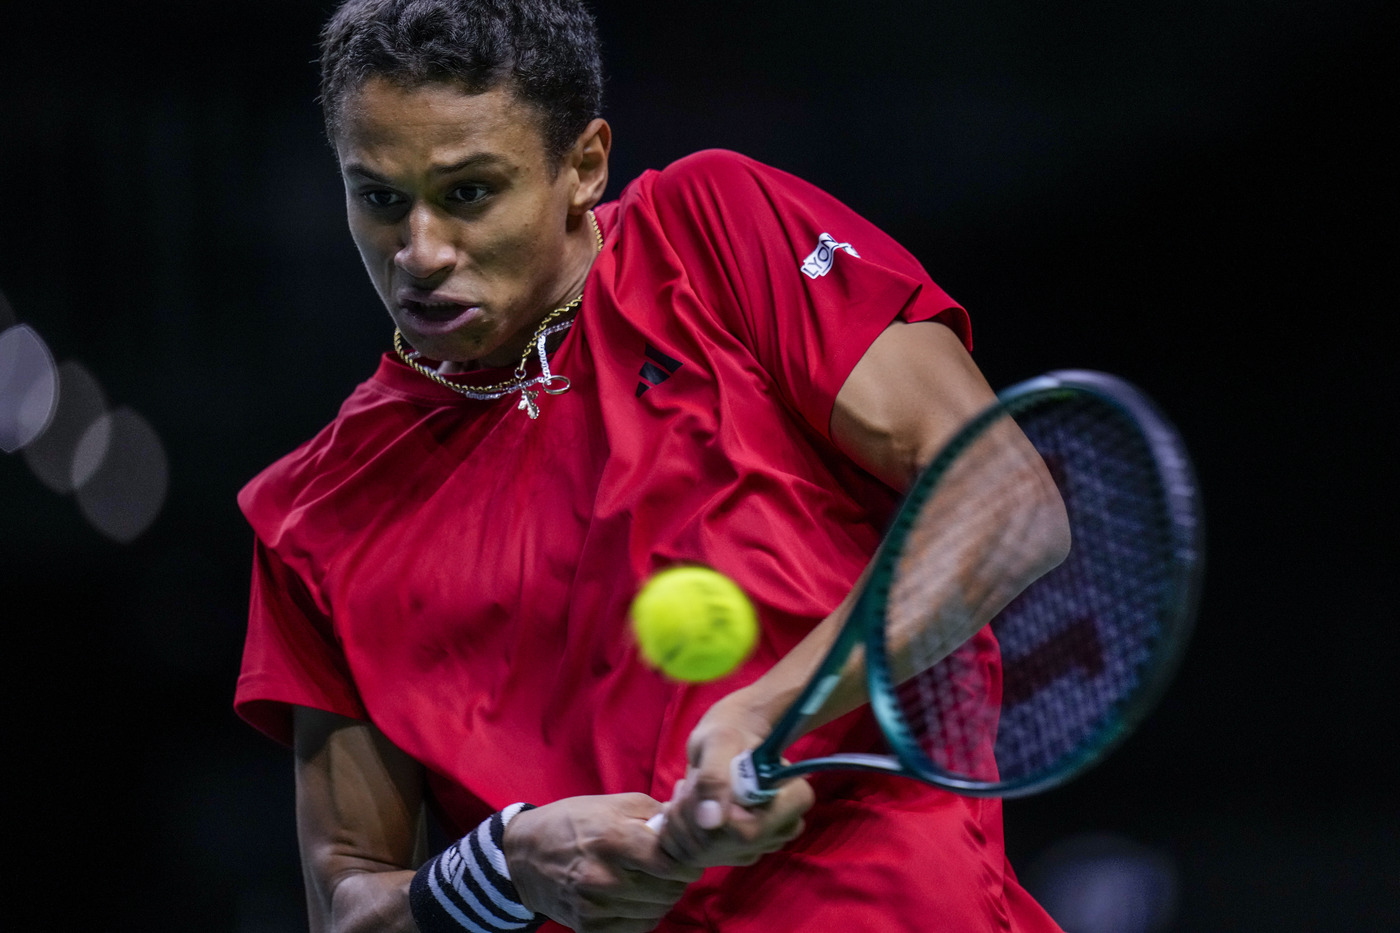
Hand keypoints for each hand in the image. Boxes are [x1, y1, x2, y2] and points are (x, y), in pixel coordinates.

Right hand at [504, 793, 703, 932]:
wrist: (524, 856)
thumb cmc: (572, 822)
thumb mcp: (611, 803)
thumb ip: (653, 812)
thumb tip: (686, 823)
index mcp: (611, 839)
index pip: (669, 863)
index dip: (686, 861)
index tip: (686, 856)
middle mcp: (603, 877)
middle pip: (667, 890)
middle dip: (678, 879)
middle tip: (672, 869)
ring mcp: (594, 906)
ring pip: (656, 911)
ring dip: (664, 898)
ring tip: (655, 882)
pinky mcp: (588, 927)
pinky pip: (637, 928)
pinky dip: (645, 915)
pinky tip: (638, 899)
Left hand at [655, 690, 813, 867]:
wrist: (729, 741)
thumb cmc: (729, 733)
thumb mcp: (719, 743)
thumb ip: (715, 778)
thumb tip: (710, 822)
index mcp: (794, 800)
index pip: (750, 833)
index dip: (715, 818)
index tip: (697, 788)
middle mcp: (783, 829)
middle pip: (726, 847)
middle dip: (692, 818)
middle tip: (684, 786)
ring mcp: (762, 845)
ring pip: (708, 855)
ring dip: (683, 823)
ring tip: (686, 792)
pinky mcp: (738, 853)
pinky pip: (697, 858)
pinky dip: (679, 833)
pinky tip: (684, 809)